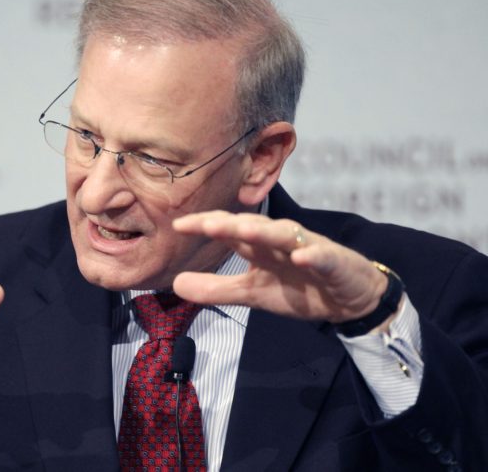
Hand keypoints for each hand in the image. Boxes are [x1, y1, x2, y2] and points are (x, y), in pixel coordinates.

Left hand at [171, 211, 388, 323]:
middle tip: (205, 225)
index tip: (178, 226)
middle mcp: (280, 240)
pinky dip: (313, 256)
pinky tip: (302, 257)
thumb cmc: (297, 288)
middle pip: (252, 226)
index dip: (205, 226)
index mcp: (258, 246)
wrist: (349, 299)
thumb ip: (215, 289)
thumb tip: (175, 283)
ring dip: (265, 232)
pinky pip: (323, 257)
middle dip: (229, 225)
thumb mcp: (251, 293)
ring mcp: (308, 248)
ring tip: (244, 231)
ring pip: (285, 235)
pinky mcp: (334, 263)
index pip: (228, 230)